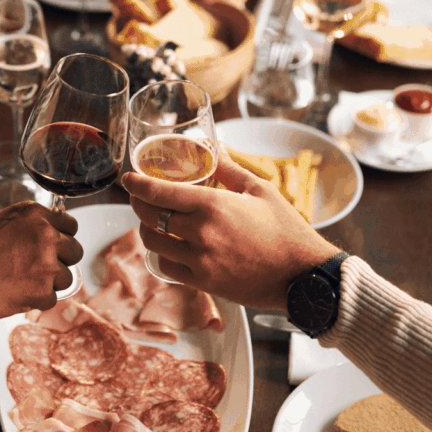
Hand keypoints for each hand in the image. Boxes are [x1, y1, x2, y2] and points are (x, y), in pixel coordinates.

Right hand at [0, 202, 82, 334]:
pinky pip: (51, 299)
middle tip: (34, 269)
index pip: (71, 226)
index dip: (61, 239)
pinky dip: (35, 301)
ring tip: (19, 282)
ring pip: (66, 278)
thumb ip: (27, 221)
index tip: (52, 247)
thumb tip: (48, 225)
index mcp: (35, 215)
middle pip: (74, 252)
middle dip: (59, 262)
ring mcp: (46, 264)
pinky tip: (14, 293)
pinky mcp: (41, 291)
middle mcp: (45, 236)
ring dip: (47, 283)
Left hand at [121, 154, 339, 310]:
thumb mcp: (260, 190)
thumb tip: (213, 148)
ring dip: (146, 229)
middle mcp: (200, 233)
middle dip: (138, 204)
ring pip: (153, 243)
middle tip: (139, 197)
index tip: (127, 179)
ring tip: (152, 221)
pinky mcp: (203, 283)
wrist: (303, 276)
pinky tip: (169, 246)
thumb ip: (229, 169)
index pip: (159, 192)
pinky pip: (167, 268)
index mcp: (212, 205)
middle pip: (149, 217)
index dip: (136, 184)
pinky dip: (162, 255)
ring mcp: (199, 261)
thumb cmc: (286, 230)